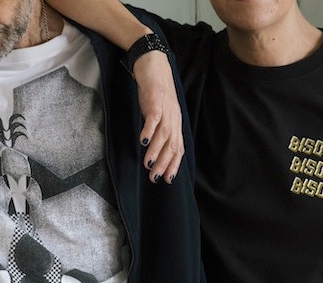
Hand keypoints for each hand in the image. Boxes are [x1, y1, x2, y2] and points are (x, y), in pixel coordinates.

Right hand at [132, 51, 184, 183]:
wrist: (153, 62)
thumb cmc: (154, 88)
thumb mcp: (159, 110)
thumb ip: (158, 127)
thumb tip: (153, 145)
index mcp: (175, 121)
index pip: (178, 147)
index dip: (174, 165)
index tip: (168, 180)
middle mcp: (173, 117)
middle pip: (172, 145)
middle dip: (165, 164)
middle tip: (155, 178)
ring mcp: (165, 108)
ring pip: (164, 135)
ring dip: (156, 152)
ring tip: (148, 165)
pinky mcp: (155, 99)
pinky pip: (154, 118)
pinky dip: (149, 131)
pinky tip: (143, 142)